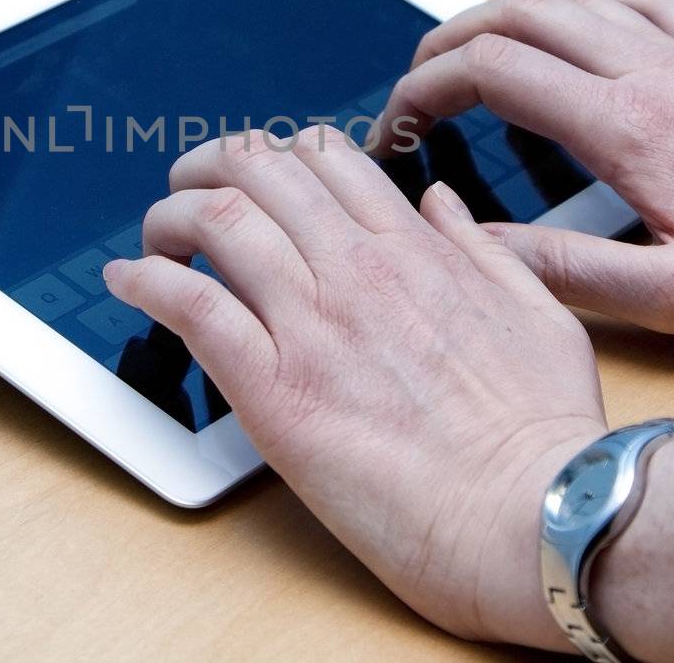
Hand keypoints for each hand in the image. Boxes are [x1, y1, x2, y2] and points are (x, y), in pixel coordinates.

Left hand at [103, 127, 603, 648]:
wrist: (535, 516)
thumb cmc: (543, 434)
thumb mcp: (537, 313)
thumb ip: (481, 249)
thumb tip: (442, 203)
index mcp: (417, 250)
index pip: (327, 160)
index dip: (277, 157)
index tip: (258, 179)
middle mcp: (358, 269)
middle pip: (258, 172)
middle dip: (208, 167)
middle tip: (188, 189)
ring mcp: (313, 324)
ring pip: (217, 221)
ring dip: (171, 217)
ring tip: (155, 239)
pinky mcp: (276, 389)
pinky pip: (192, 306)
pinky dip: (148, 282)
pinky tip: (130, 282)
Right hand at [375, 0, 673, 350]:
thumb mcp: (673, 301)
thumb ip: (564, 270)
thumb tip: (474, 244)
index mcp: (632, 131)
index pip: (495, 72)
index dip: (425, 88)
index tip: (397, 127)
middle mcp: (655, 75)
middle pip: (517, 15)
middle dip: (446, 44)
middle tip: (412, 92)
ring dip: (502, 19)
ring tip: (467, 64)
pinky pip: (637, 0)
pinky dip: (580, 5)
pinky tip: (567, 33)